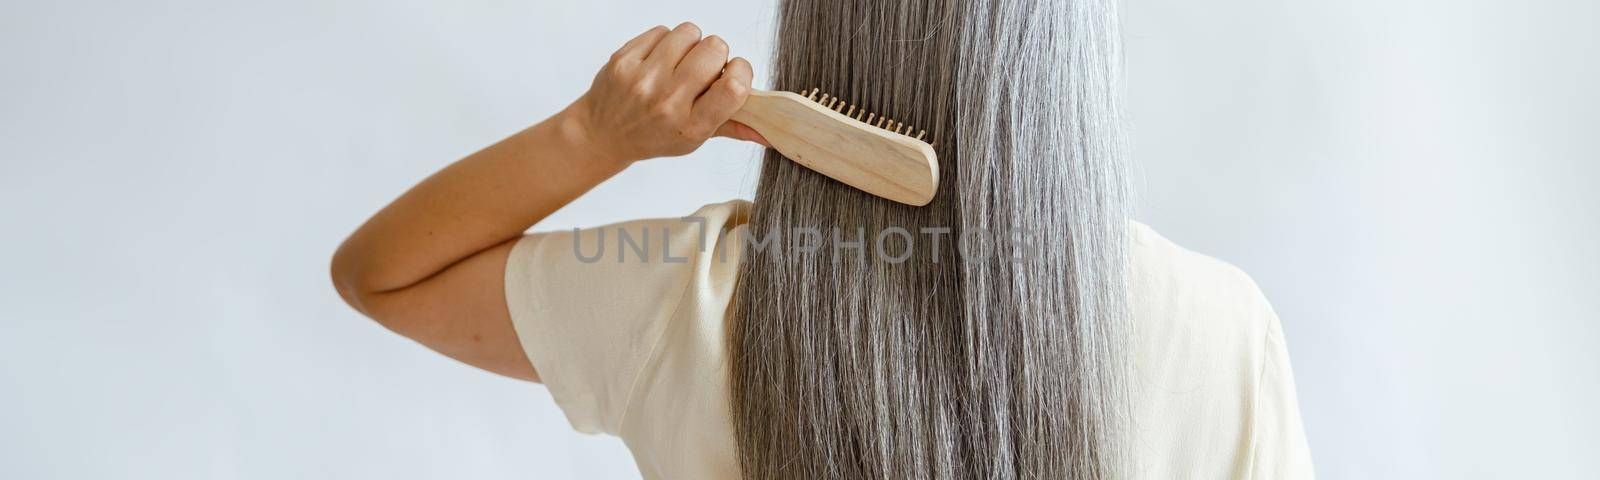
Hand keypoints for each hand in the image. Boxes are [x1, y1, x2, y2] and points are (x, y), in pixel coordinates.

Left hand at [566, 22, 768, 165]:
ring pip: (690, 33)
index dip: (742, 70)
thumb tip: (771, 133)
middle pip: (714, 50)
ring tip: (681, 62)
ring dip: (691, 43)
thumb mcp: (694, 140)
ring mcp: (643, 80)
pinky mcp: (625, 60)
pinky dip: (666, 41)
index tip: (735, 72)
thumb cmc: (654, 135)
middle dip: (716, 53)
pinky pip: (663, 31)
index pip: (734, 88)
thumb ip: (733, 128)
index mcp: (691, 126)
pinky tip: (659, 60)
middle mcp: (668, 103)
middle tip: (704, 68)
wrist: (602, 133)